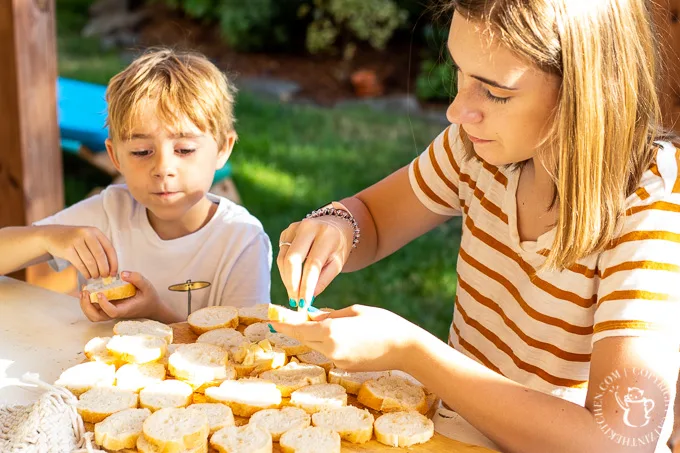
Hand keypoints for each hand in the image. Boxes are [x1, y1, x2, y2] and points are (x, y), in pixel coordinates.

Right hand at [42, 225, 117, 278]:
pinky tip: (88, 276)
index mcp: (95, 231)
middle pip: (100, 256)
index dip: (113, 262)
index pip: (109, 248)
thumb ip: (99, 248)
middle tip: (105, 276)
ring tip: (96, 276)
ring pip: (90, 261)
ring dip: (95, 272)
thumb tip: (111, 267)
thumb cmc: (74, 239)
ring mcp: (76, 241)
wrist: (52, 235)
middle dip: (104, 269)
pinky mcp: (67, 249)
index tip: (114, 272)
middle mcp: (86, 234)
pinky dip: (85, 272)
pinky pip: (80, 264)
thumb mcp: (88, 238)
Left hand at [80, 271, 179, 322]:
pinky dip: (87, 303)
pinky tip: (88, 292)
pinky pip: (94, 310)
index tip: (100, 293)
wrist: (151, 308)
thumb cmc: (149, 297)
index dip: (104, 305)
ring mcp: (111, 312)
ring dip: (85, 305)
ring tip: (84, 292)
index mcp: (126, 309)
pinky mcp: (108, 308)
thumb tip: (122, 274)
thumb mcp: (147, 286)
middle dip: (87, 306)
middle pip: (96, 317)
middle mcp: (116, 312)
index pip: (112, 312)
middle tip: (86, 292)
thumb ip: (137, 278)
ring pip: (93, 315)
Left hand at [270, 305, 418, 371]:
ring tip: (314, 323)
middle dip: (295, 329)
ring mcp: (337, 361)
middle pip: (305, 339)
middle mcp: (330, 349)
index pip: (298, 329)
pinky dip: (326, 343)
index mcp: (330, 332)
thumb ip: (330, 315)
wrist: (405, 349)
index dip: (283, 325)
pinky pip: (329, 352)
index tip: (271, 321)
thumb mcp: (355, 311)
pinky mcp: (345, 368)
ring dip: (312, 336)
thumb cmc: (383, 323)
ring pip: (316, 346)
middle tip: (286, 319)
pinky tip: (335, 334)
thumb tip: (312, 318)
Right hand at [277, 216, 353, 307]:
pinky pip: (281, 255)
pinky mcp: (286, 232)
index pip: (312, 264)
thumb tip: (308, 298)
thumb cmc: (338, 247)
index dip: (306, 286)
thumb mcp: (338, 263)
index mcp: (326, 235)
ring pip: (283, 258)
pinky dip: (285, 271)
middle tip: (295, 301)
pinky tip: (293, 279)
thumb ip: (323, 280)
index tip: (304, 303)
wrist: (335, 225)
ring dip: (287, 280)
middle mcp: (308, 227)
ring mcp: (294, 228)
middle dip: (292, 284)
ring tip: (294, 294)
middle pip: (292, 259)